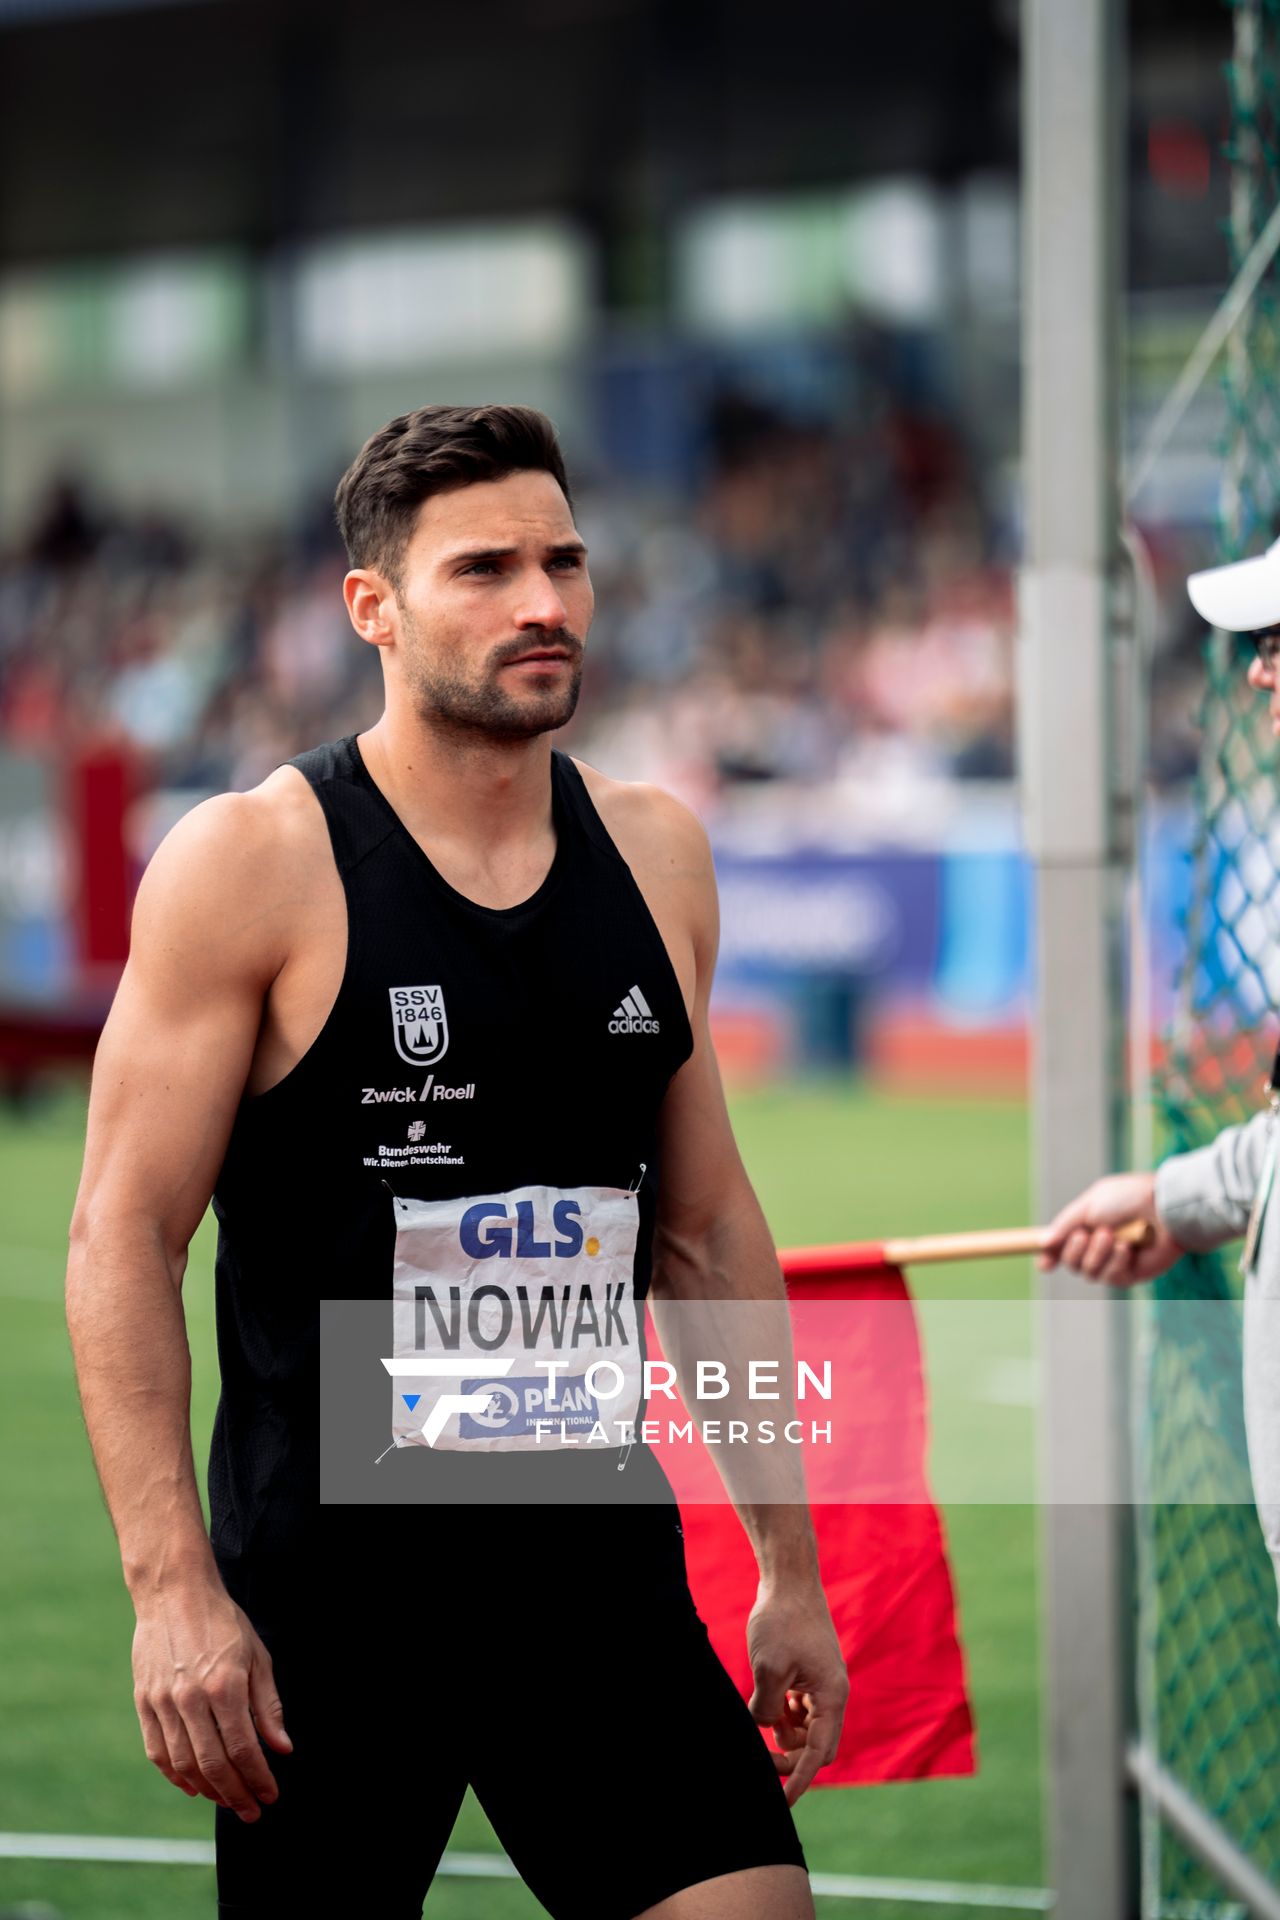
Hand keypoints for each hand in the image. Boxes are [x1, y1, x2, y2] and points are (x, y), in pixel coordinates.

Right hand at [131, 1580, 291, 1820]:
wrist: (174, 1593)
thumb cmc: (222, 1622)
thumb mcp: (257, 1657)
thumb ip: (268, 1705)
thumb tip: (282, 1747)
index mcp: (224, 1686)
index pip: (244, 1749)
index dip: (259, 1778)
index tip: (270, 1795)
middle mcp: (191, 1699)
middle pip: (214, 1764)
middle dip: (236, 1794)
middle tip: (252, 1811)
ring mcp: (162, 1702)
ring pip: (184, 1764)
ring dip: (208, 1790)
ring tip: (227, 1800)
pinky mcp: (143, 1702)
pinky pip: (158, 1752)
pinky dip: (175, 1775)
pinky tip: (193, 1785)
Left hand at [745, 1584, 847, 1804]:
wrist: (790, 1581)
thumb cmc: (782, 1621)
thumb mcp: (768, 1669)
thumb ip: (767, 1710)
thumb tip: (765, 1730)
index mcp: (832, 1696)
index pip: (818, 1753)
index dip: (800, 1780)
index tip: (783, 1803)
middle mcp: (833, 1694)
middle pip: (816, 1746)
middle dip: (790, 1758)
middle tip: (760, 1758)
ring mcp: (822, 1684)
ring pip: (806, 1729)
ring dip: (784, 1735)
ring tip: (761, 1719)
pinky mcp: (809, 1674)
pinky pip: (800, 1710)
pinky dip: (783, 1715)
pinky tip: (767, 1705)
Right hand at [1037, 1171, 1183, 1286]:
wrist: (1164, 1208)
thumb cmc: (1129, 1198)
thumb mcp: (1089, 1204)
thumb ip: (1065, 1225)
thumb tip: (1043, 1243)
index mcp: (1087, 1225)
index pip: (1062, 1246)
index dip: (1050, 1256)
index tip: (1044, 1264)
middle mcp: (1098, 1245)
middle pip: (1071, 1263)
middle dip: (1075, 1251)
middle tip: (1086, 1234)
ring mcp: (1114, 1261)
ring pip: (1088, 1272)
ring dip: (1096, 1254)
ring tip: (1112, 1236)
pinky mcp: (1131, 1273)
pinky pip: (1111, 1277)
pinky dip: (1115, 1261)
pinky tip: (1127, 1247)